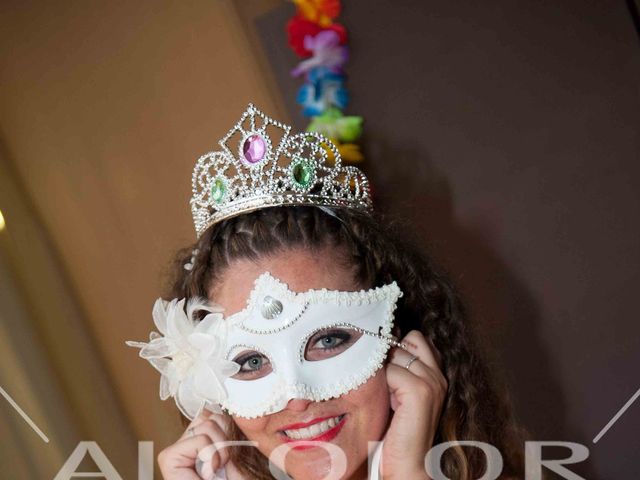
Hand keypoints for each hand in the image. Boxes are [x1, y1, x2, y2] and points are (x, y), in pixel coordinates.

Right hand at [157, 409, 245, 478]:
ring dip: (220, 449)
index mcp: (199, 446)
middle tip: (223, 464)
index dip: (224, 426)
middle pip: (207, 416)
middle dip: (225, 438)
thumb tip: (213, 410)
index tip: (228, 454)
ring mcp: (175, 452)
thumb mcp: (237, 458)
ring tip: (216, 471)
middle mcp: (184, 447)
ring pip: (205, 424)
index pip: (209, 415)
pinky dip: (212, 455)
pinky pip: (200, 439)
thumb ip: (226, 435)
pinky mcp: (169, 459)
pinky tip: (208, 474)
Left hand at [381, 331, 447, 479]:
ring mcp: (432, 382)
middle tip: (386, 385)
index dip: (395, 348)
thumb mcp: (398, 394)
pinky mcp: (421, 391)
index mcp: (436, 374)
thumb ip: (398, 370)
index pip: (414, 338)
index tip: (386, 369)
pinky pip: (390, 371)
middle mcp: (438, 375)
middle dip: (389, 356)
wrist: (408, 466)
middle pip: (406, 341)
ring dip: (384, 371)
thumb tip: (378, 343)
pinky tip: (387, 404)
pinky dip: (382, 384)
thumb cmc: (397, 432)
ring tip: (386, 397)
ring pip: (395, 354)